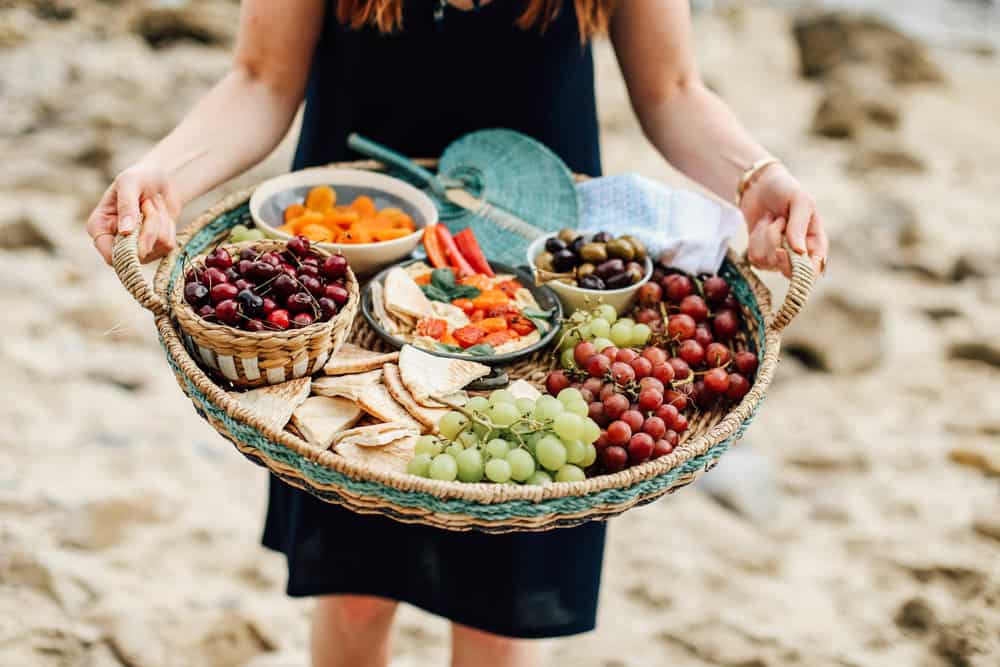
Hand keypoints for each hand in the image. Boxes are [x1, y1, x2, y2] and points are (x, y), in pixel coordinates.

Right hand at [86, 162, 180, 264]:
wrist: (164, 178)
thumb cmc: (141, 177)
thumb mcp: (130, 183)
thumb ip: (126, 205)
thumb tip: (125, 231)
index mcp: (99, 226)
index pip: (107, 254)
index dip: (124, 251)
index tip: (136, 232)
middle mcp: (116, 241)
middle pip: (135, 253)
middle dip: (148, 227)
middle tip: (148, 203)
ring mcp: (137, 247)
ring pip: (155, 247)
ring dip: (159, 223)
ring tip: (152, 206)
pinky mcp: (156, 247)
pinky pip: (167, 245)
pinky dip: (169, 227)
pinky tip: (161, 214)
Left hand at [739, 163, 827, 277]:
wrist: (760, 186)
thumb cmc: (786, 191)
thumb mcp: (800, 201)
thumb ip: (800, 225)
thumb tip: (799, 251)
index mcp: (816, 243)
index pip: (815, 269)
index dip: (803, 269)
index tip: (788, 252)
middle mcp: (799, 254)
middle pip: (790, 272)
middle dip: (779, 248)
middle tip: (779, 222)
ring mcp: (779, 257)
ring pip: (769, 262)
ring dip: (767, 237)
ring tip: (774, 220)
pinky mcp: (761, 255)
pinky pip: (755, 258)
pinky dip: (755, 240)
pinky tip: (763, 226)